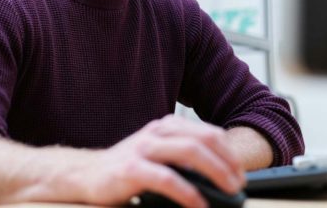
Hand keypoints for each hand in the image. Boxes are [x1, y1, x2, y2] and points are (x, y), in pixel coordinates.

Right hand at [79, 115, 245, 207]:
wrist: (85, 175)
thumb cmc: (127, 168)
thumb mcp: (157, 154)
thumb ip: (182, 156)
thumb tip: (220, 175)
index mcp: (165, 127)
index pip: (208, 133)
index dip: (230, 152)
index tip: (240, 173)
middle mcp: (155, 133)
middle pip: (202, 140)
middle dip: (227, 162)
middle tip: (239, 184)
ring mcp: (142, 149)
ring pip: (189, 152)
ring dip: (215, 172)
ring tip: (228, 191)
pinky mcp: (131, 170)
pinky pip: (167, 179)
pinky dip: (188, 193)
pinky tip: (199, 205)